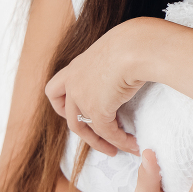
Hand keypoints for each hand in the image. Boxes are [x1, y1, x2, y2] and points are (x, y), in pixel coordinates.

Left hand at [45, 21, 143, 155]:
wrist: (137, 46)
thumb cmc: (135, 42)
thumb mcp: (116, 48)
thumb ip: (114, 62)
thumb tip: (130, 66)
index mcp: (77, 66)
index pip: (55, 89)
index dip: (61, 104)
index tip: (76, 111)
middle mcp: (74, 82)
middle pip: (68, 115)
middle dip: (84, 131)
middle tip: (99, 138)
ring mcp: (82, 97)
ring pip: (85, 129)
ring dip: (102, 142)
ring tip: (117, 149)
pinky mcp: (96, 110)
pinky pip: (107, 132)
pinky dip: (119, 141)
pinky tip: (131, 144)